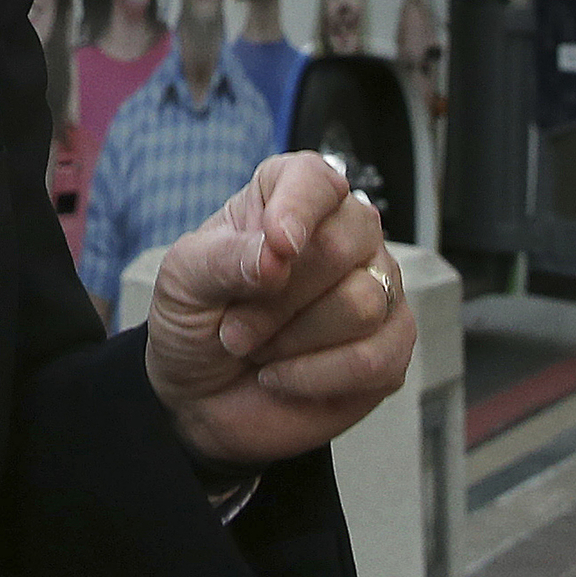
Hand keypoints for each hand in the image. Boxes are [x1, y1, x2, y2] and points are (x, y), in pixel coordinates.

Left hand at [145, 151, 416, 469]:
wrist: (200, 396)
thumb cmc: (195, 320)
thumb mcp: (184, 281)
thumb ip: (225, 258)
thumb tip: (278, 254)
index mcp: (289, 197)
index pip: (315, 180)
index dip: (298, 209)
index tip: (278, 246)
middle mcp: (345, 235)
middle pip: (341, 248)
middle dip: (276, 301)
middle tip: (234, 328)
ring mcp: (377, 290)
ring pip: (362, 304)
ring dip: (292, 340)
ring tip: (258, 350)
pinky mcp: (391, 348)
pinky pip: (374, 359)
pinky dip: (315, 376)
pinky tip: (282, 377)